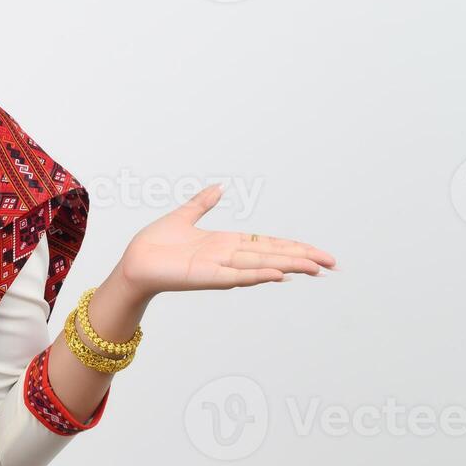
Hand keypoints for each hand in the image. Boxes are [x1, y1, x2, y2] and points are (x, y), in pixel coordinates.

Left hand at [112, 183, 336, 297]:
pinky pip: (237, 276)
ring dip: (289, 266)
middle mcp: (228, 257)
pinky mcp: (206, 277)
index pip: (268, 245)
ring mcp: (219, 268)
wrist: (133, 262)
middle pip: (273, 257)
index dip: (293, 247)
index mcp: (225, 244)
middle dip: (302, 259)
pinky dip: (258, 275)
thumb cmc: (155, 244)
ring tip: (315, 268)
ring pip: (262, 266)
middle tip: (332, 264)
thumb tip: (220, 187)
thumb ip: (202, 203)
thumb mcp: (183, 217)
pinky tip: (279, 275)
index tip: (317, 253)